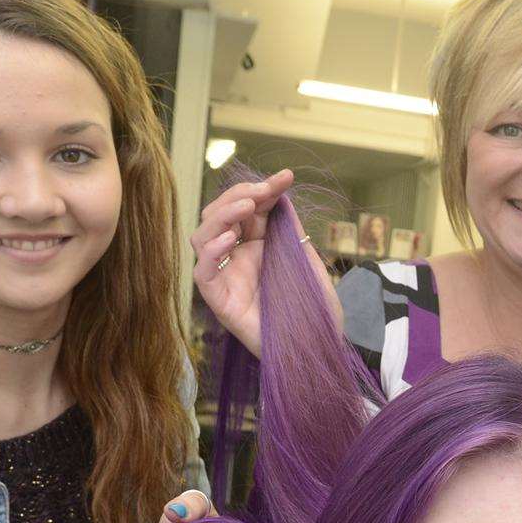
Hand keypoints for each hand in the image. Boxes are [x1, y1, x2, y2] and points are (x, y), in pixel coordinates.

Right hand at [190, 169, 334, 357]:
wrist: (318, 344)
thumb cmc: (314, 306)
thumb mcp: (306, 259)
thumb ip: (291, 230)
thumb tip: (282, 194)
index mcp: (256, 244)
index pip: (247, 207)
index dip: (261, 189)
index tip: (285, 177)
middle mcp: (236, 256)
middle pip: (219, 214)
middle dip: (239, 195)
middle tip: (263, 191)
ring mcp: (225, 277)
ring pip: (203, 236)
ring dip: (222, 215)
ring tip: (247, 207)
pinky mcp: (219, 300)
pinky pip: (203, 272)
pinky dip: (211, 252)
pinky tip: (230, 240)